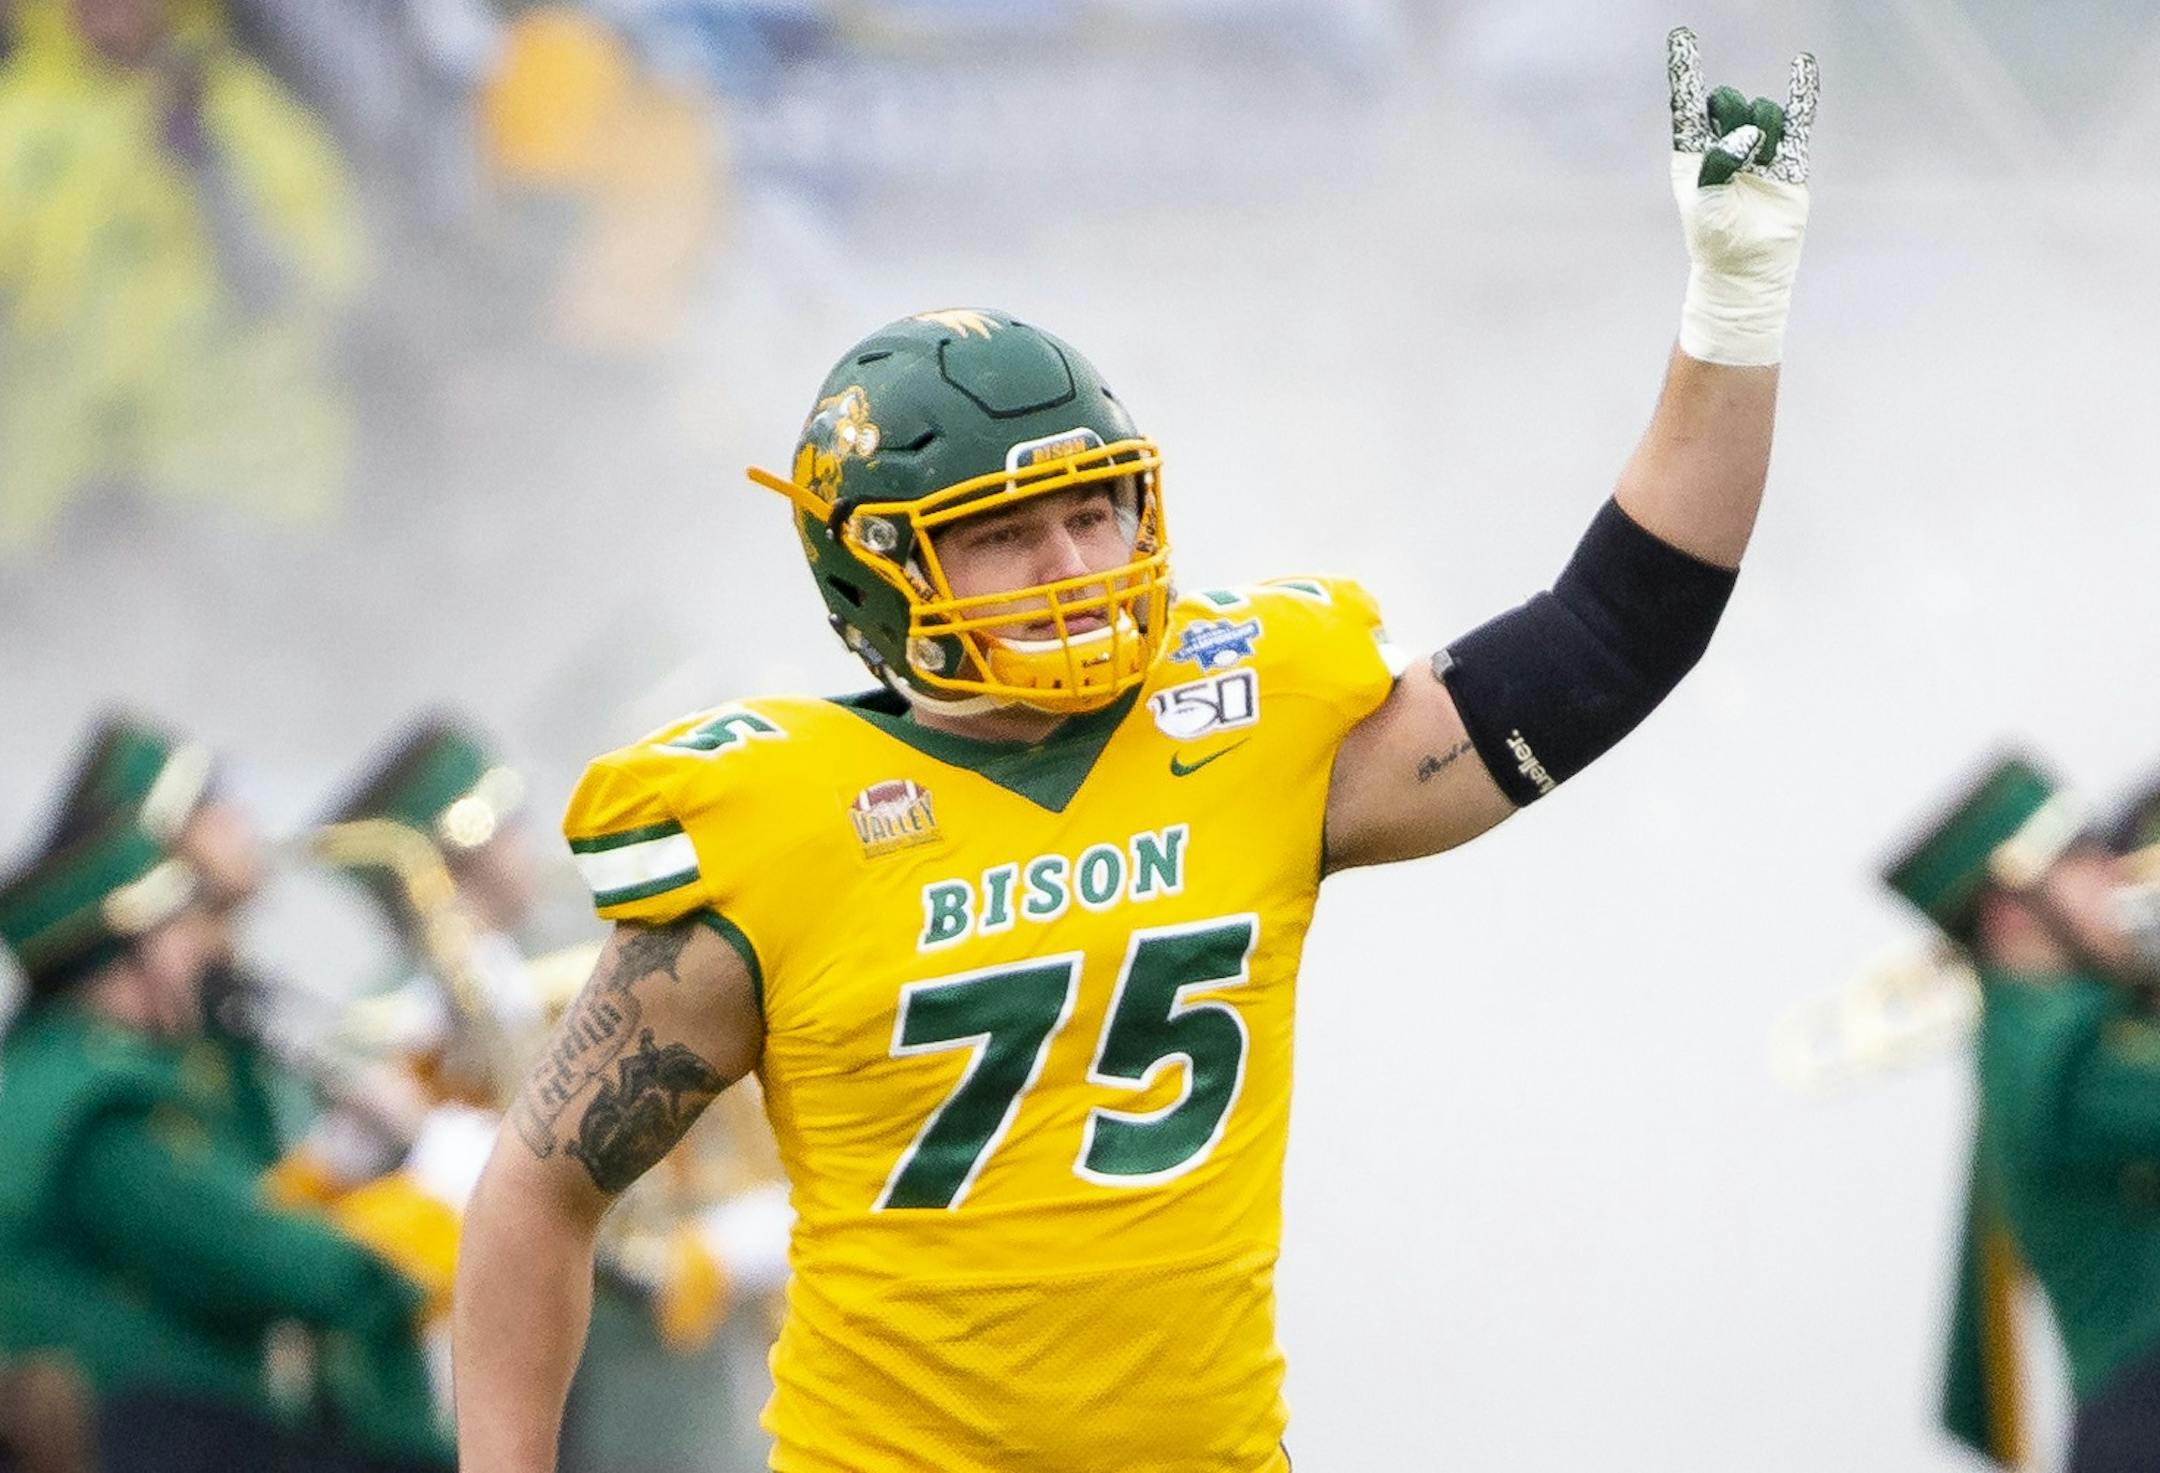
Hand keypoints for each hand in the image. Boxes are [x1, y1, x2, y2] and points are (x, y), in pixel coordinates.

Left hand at [1666, 27, 1818, 365]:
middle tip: (1739, 148)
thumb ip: (1718, 162)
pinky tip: (1802, 65)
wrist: (1749, 267)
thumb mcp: (1704, 202)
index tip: (1682, 36)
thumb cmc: (1715, 238)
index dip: (1686, 70)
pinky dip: (1802, 92)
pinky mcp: (1790, 158)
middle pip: (1730, 102)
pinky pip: (1799, 117)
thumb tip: (1749, 132)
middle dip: (1733, 113)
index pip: (1688, 104)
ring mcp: (1759, 149)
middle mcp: (1725, 145)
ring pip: (1765, 112)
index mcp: (1694, 153)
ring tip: (1761, 165)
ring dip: (1765, 133)